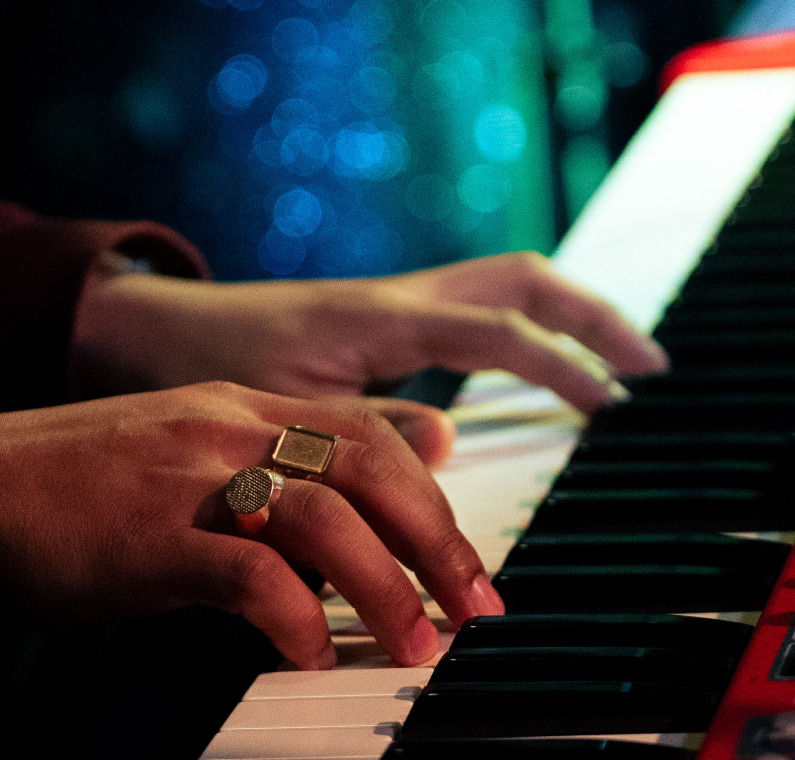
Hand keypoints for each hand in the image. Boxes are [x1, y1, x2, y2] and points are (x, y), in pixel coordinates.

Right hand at [0, 382, 503, 668]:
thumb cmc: (62, 494)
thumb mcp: (176, 461)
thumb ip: (261, 472)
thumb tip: (346, 512)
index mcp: (234, 405)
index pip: (368, 432)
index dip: (435, 496)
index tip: (470, 564)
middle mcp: (223, 427)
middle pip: (370, 466)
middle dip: (438, 542)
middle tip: (475, 610)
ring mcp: (187, 478)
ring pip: (326, 517)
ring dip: (385, 587)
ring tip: (415, 644)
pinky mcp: (148, 538)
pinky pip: (249, 575)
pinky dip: (296, 619)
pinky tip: (312, 656)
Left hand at [72, 252, 668, 419]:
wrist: (146, 331)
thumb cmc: (205, 369)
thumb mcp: (282, 411)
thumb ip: (366, 431)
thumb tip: (450, 443)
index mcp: (383, 317)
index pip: (499, 332)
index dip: (562, 368)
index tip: (610, 408)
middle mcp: (398, 297)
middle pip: (523, 281)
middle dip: (593, 317)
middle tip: (648, 367)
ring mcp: (394, 302)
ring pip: (505, 287)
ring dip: (568, 315)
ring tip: (622, 362)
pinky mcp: (383, 320)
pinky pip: (475, 311)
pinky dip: (524, 331)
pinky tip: (544, 368)